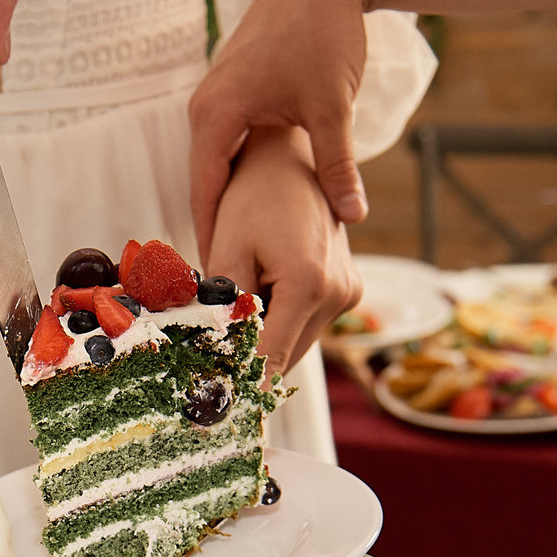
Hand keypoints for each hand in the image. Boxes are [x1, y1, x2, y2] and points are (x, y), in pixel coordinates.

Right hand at [189, 0, 371, 254]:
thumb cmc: (323, 32)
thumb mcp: (331, 107)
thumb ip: (337, 166)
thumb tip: (353, 217)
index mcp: (216, 115)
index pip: (203, 193)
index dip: (211, 238)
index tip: (218, 282)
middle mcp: (206, 108)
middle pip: (206, 184)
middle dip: (220, 227)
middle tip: (234, 278)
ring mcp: (218, 97)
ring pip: (219, 165)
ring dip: (232, 202)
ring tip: (246, 250)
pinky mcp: (236, 90)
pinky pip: (230, 146)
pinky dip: (243, 174)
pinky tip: (262, 202)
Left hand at [205, 128, 360, 383]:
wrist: (291, 155)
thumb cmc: (253, 194)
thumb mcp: (227, 249)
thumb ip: (224, 308)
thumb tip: (213, 356)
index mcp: (308, 283)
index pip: (271, 358)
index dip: (241, 382)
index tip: (215, 401)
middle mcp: (338, 293)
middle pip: (286, 357)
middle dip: (249, 360)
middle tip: (208, 361)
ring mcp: (348, 292)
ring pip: (297, 344)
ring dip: (266, 341)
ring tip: (233, 316)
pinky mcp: (348, 289)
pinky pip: (307, 324)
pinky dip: (281, 323)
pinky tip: (259, 297)